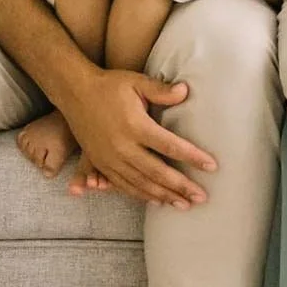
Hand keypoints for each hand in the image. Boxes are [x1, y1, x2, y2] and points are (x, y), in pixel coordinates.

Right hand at [60, 68, 216, 206]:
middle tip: (201, 198)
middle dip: (181, 187)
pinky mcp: (101, 164)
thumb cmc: (109, 85)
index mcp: (136, 126)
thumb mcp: (137, 82)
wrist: (75, 92)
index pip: (171, 146)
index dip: (193, 157)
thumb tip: (186, 91)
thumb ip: (162, 90)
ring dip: (163, 196)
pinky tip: (155, 202)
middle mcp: (123, 147)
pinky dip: (140, 196)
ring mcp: (110, 159)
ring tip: (183, 205)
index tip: (212, 166)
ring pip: (141, 184)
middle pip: (158, 173)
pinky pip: (123, 185)